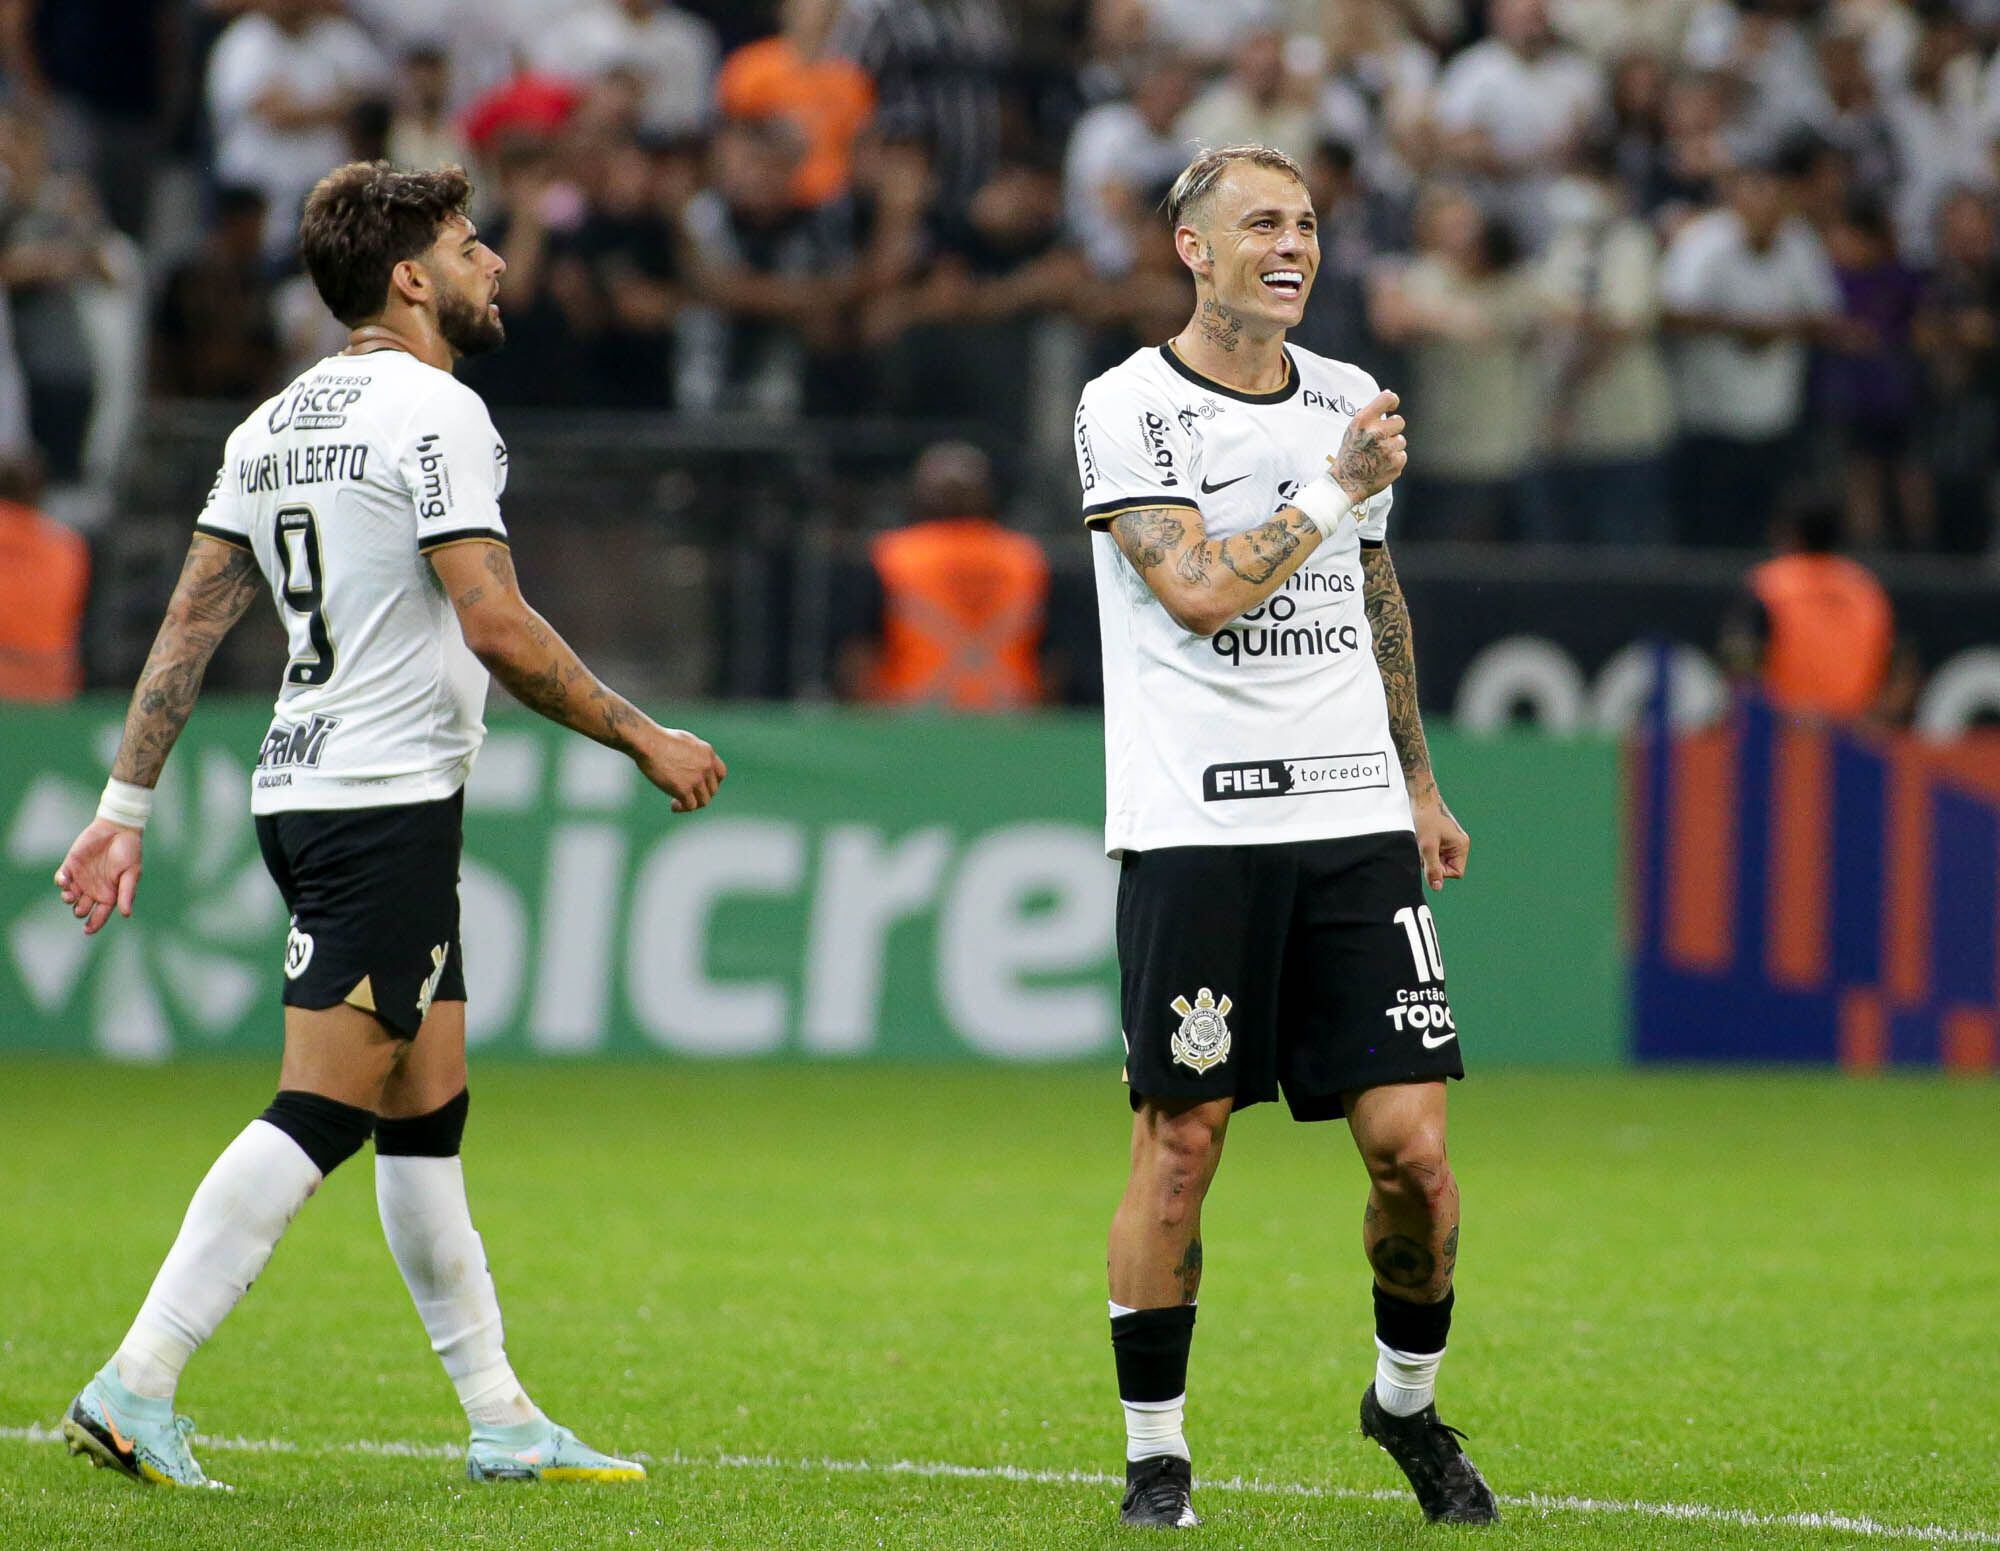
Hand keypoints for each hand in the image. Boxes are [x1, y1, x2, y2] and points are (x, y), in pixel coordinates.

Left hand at [53, 818, 143, 934]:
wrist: (117, 829)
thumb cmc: (129, 851)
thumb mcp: (132, 873)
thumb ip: (127, 893)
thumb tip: (126, 914)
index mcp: (110, 894)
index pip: (100, 915)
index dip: (93, 924)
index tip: (87, 930)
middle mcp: (94, 889)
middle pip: (81, 909)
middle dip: (79, 911)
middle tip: (81, 906)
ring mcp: (81, 879)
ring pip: (69, 897)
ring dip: (68, 899)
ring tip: (71, 895)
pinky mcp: (71, 866)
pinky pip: (61, 880)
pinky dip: (61, 882)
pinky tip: (64, 881)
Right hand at [633, 724, 726, 812]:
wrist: (649, 743)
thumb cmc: (660, 738)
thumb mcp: (686, 740)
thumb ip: (694, 753)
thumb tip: (692, 763)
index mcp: (708, 753)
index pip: (721, 774)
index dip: (713, 783)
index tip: (702, 786)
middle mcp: (706, 766)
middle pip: (712, 790)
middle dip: (701, 794)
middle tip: (687, 796)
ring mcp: (696, 779)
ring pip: (703, 801)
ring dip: (693, 804)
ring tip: (678, 802)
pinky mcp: (684, 789)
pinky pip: (690, 806)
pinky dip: (682, 808)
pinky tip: (673, 806)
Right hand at [1331, 390, 1408, 502]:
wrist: (1345, 483)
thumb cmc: (1349, 455)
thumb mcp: (1352, 430)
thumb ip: (1370, 414)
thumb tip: (1389, 395)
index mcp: (1363, 421)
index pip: (1387, 399)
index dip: (1392, 401)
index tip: (1392, 407)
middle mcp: (1376, 433)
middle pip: (1399, 422)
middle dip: (1392, 430)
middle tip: (1381, 440)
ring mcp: (1387, 449)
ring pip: (1401, 440)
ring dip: (1392, 447)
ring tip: (1377, 455)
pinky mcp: (1396, 463)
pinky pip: (1402, 456)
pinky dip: (1394, 460)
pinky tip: (1381, 465)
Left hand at [1411, 785, 1467, 891]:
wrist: (1418, 799)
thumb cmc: (1424, 819)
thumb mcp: (1427, 847)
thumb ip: (1433, 868)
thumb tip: (1437, 888)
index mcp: (1461, 846)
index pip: (1455, 873)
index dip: (1441, 872)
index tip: (1429, 861)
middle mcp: (1458, 845)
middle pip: (1446, 868)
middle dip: (1432, 863)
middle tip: (1423, 849)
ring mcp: (1449, 841)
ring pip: (1437, 861)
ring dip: (1426, 857)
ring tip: (1421, 842)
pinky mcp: (1440, 838)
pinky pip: (1433, 853)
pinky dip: (1424, 850)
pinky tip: (1420, 841)